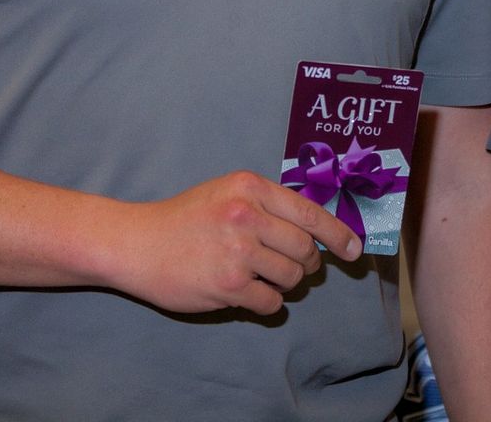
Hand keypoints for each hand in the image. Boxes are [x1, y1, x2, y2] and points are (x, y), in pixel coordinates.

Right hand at [107, 170, 361, 313]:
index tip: (354, 250)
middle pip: (305, 248)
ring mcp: (238, 252)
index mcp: (250, 188)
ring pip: (292, 277)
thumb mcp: (227, 193)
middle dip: (308, 262)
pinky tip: (248, 292)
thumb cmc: (186, 218)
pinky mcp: (228, 286)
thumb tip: (316, 229)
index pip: (310, 212)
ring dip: (286, 282)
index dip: (338, 234)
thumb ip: (268, 205)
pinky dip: (267, 302)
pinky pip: (271, 301)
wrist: (137, 243)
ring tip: (261, 276)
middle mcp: (247, 216)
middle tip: (294, 266)